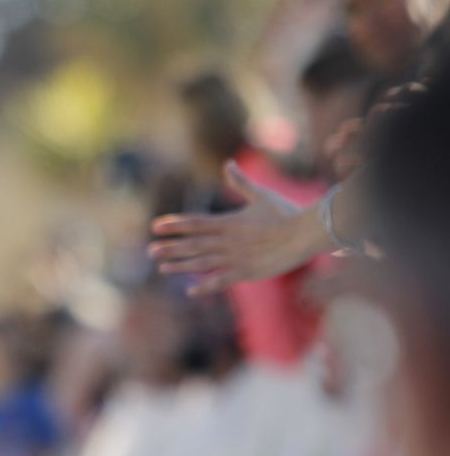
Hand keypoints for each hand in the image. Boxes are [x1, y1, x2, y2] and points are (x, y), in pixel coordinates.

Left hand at [148, 162, 319, 296]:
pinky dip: (205, 287)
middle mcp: (228, 241)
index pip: (195, 222)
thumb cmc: (286, 213)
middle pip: (193, 244)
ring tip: (161, 267)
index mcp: (229, 222)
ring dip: (181, 266)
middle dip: (171, 247)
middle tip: (149, 250)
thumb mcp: (261, 196)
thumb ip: (241, 182)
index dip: (174, 225)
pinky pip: (221, 281)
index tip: (155, 226)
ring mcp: (236, 258)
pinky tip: (190, 291)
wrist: (307, 233)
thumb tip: (227, 164)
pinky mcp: (247, 272)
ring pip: (202, 263)